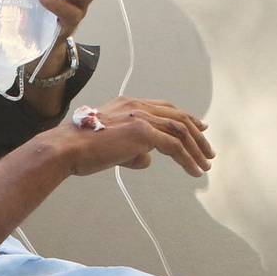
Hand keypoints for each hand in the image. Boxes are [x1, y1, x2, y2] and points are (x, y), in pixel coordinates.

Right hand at [52, 96, 212, 177]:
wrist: (68, 147)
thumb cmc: (83, 149)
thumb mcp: (111, 145)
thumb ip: (133, 149)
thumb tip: (148, 159)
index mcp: (129, 104)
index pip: (164, 108)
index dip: (184, 117)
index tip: (199, 127)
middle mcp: (137, 106)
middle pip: (178, 117)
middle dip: (197, 134)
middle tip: (208, 150)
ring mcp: (141, 117)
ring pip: (181, 131)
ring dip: (197, 149)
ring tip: (205, 165)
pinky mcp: (144, 133)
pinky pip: (175, 146)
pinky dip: (188, 159)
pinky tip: (194, 171)